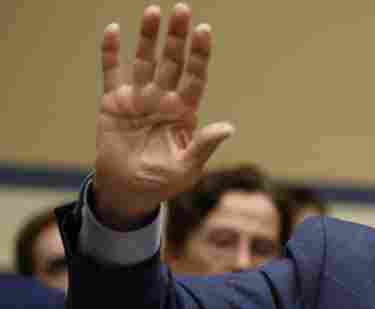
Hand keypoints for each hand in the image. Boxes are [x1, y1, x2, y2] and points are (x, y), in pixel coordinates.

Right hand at [94, 3, 232, 228]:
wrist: (129, 190)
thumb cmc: (163, 181)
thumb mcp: (188, 168)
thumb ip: (204, 145)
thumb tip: (228, 128)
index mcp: (185, 112)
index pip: (195, 77)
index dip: (200, 55)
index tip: (205, 31)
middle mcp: (164, 99)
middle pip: (172, 62)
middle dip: (177, 37)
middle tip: (182, 10)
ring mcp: (139, 98)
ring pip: (144, 60)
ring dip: (148, 37)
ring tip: (153, 11)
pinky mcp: (113, 101)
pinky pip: (112, 72)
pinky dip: (111, 52)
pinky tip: (113, 30)